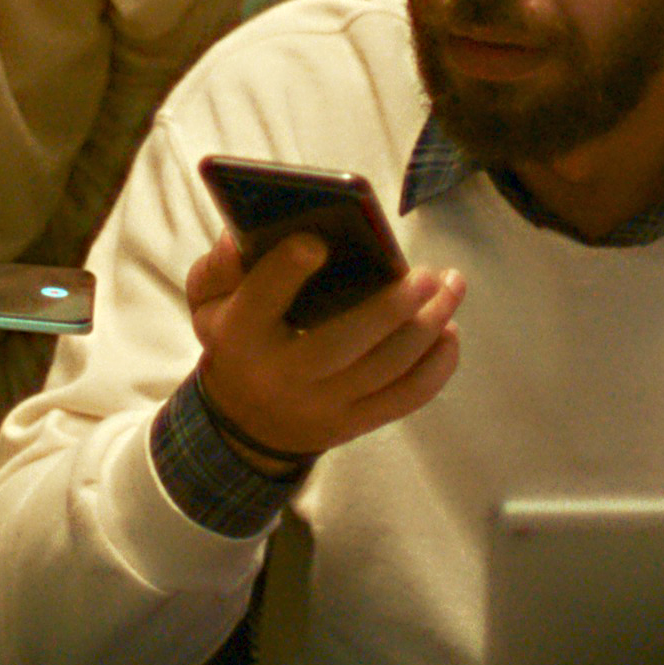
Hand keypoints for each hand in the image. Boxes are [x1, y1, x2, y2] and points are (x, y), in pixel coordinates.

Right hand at [184, 228, 460, 468]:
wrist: (245, 422)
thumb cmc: (238, 340)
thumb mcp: (210, 302)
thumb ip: (219, 267)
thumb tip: (239, 240)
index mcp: (241, 335)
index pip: (261, 300)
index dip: (286, 272)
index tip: (317, 241)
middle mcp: (282, 375)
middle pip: (341, 343)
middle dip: (390, 308)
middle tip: (428, 275)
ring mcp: (322, 406)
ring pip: (385, 369)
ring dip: (428, 328)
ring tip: (452, 287)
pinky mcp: (354, 424)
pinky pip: (405, 398)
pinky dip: (437, 366)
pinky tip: (451, 332)